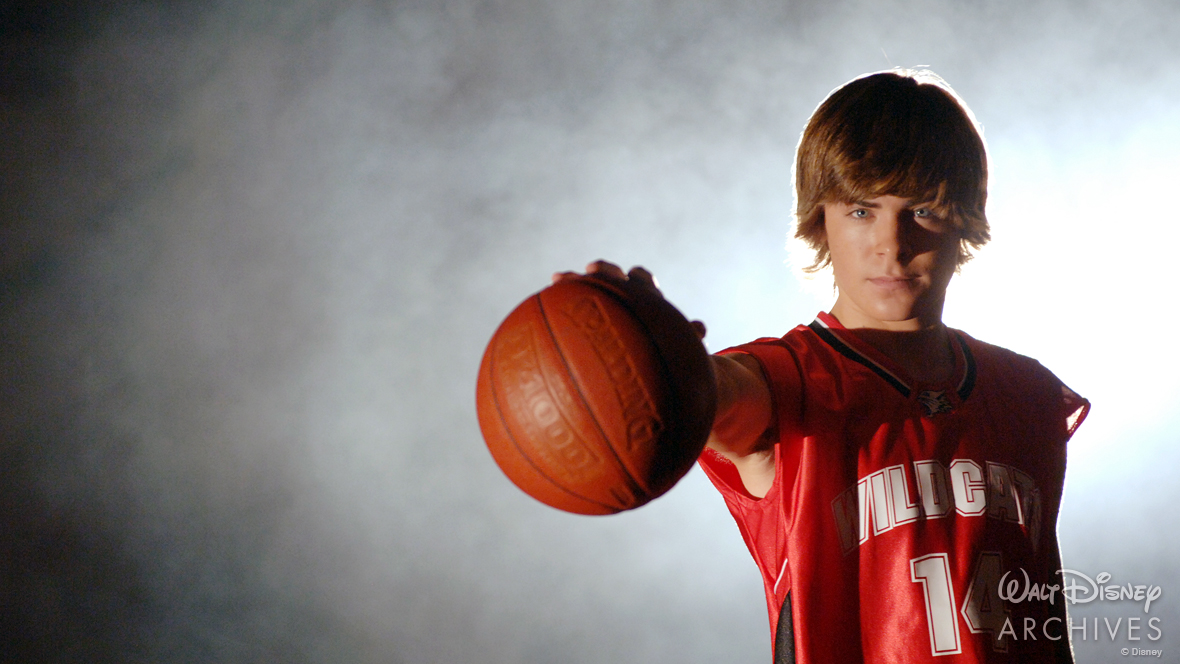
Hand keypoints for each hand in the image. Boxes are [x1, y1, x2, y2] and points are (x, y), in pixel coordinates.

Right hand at [552, 260, 705, 339]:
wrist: (645, 353)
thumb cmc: (664, 349)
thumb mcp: (678, 345)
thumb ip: (688, 335)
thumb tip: (702, 328)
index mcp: (645, 298)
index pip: (642, 280)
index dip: (639, 277)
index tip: (631, 275)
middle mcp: (621, 295)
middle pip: (611, 276)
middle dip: (602, 271)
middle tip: (591, 270)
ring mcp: (603, 302)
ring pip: (586, 287)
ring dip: (574, 282)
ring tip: (558, 280)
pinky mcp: (585, 312)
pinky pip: (569, 303)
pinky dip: (560, 299)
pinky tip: (540, 305)